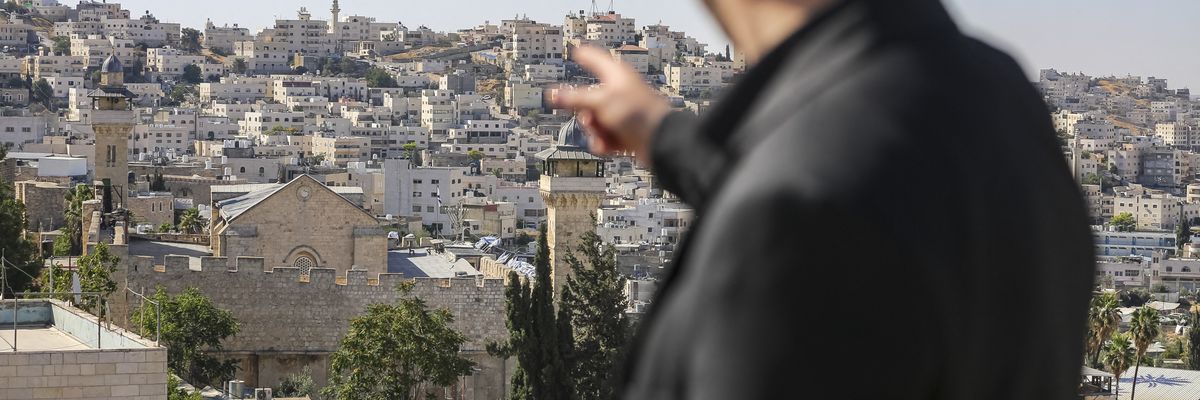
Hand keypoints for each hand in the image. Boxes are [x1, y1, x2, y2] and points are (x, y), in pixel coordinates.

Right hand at [553, 46, 670, 163]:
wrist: (660, 141)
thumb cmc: (636, 114)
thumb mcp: (600, 102)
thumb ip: (574, 98)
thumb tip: (551, 93)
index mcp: (616, 76)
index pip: (595, 59)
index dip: (584, 55)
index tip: (575, 50)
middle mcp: (619, 92)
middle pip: (588, 98)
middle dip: (585, 113)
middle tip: (590, 119)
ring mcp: (622, 112)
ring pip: (594, 120)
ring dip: (595, 132)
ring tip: (604, 137)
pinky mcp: (624, 132)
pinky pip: (604, 136)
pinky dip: (604, 143)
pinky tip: (610, 147)